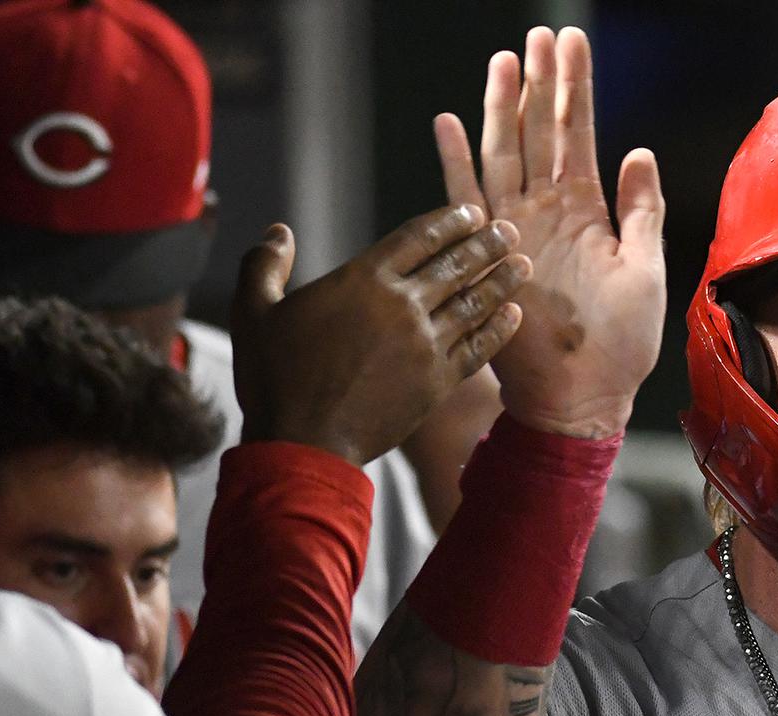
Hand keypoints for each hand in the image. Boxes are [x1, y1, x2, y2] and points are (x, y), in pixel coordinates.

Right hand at [229, 209, 530, 465]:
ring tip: (524, 264)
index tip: (471, 211)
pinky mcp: (438, 382)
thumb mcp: (254, 312)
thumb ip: (264, 264)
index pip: (417, 237)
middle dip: (487, 243)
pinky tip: (515, 315)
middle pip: (455, 264)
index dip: (449, 220)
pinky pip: (478, 348)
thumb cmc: (274, 377)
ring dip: (502, 280)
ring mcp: (425, 344)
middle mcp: (402, 305)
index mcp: (363, 279)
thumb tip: (278, 231)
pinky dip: (499, 329)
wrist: (305, 442)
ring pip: (474, 302)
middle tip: (510, 230)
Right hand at [437, 25, 665, 439]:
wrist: (583, 397)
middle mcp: (549, 211)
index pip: (581, 133)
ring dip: (505, 106)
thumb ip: (643, 208)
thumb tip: (641, 150)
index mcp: (588, 211)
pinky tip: (451, 120)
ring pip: (507, 151)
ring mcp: (517, 229)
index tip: (574, 42)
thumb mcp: (647, 269)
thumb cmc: (621, 346)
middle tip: (542, 34)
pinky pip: (469, 198)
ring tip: (507, 59)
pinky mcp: (491, 254)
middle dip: (542, 81)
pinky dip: (458, 160)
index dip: (576, 87)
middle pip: (541, 130)